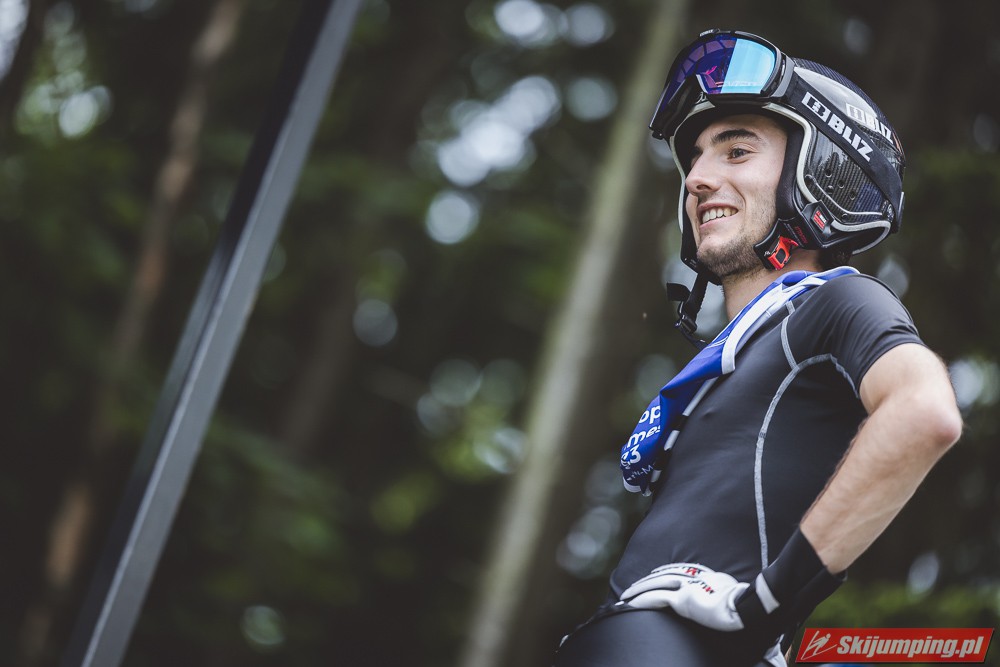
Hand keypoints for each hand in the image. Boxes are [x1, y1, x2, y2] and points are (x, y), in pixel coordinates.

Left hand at [618, 563, 749, 631]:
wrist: (745, 607)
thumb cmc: (746, 605)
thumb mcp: (737, 595)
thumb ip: (728, 595)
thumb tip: (731, 604)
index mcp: (708, 577)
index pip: (681, 573)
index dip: (665, 575)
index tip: (654, 576)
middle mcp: (695, 578)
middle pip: (665, 576)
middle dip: (647, 582)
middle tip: (632, 587)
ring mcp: (687, 587)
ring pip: (656, 585)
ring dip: (639, 591)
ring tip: (625, 597)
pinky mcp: (682, 600)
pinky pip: (656, 599)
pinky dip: (641, 601)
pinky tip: (630, 603)